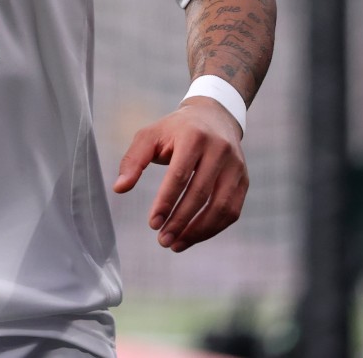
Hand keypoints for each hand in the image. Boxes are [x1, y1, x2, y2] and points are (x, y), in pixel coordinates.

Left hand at [112, 97, 247, 252]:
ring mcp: (236, 166)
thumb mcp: (150, 136)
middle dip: (180, 221)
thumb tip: (119, 188)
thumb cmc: (175, 130)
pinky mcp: (244, 179)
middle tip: (162, 240)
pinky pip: (232, 210)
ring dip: (198, 231)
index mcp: (194, 137)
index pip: (180, 175)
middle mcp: (219, 150)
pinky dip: (213, 228)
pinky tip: (193, 236)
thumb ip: (133, 160)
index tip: (152, 223)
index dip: (166, 202)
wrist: (213, 117)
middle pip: (201, 194)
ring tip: (176, 244)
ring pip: (221, 207)